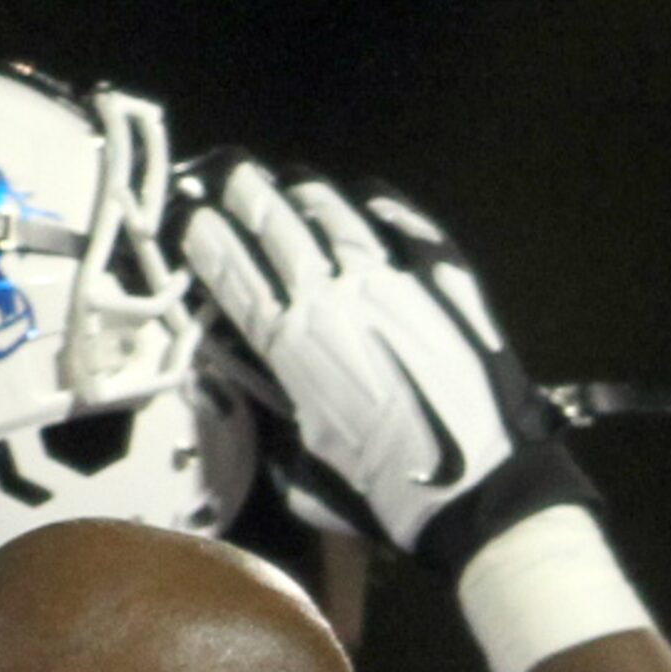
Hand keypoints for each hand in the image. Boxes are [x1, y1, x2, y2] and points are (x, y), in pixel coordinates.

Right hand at [177, 157, 590, 566]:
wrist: (482, 488)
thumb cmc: (389, 496)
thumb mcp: (309, 475)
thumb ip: (280, 431)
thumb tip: (268, 409)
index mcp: (296, 345)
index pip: (237, 275)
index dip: (207, 241)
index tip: (188, 217)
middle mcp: (339, 295)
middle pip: (281, 225)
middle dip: (247, 195)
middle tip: (227, 174)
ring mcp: (397, 277)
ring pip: (339, 213)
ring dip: (306, 194)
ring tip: (289, 184)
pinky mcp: (447, 278)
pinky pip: (404, 223)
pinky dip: (378, 206)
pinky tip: (366, 199)